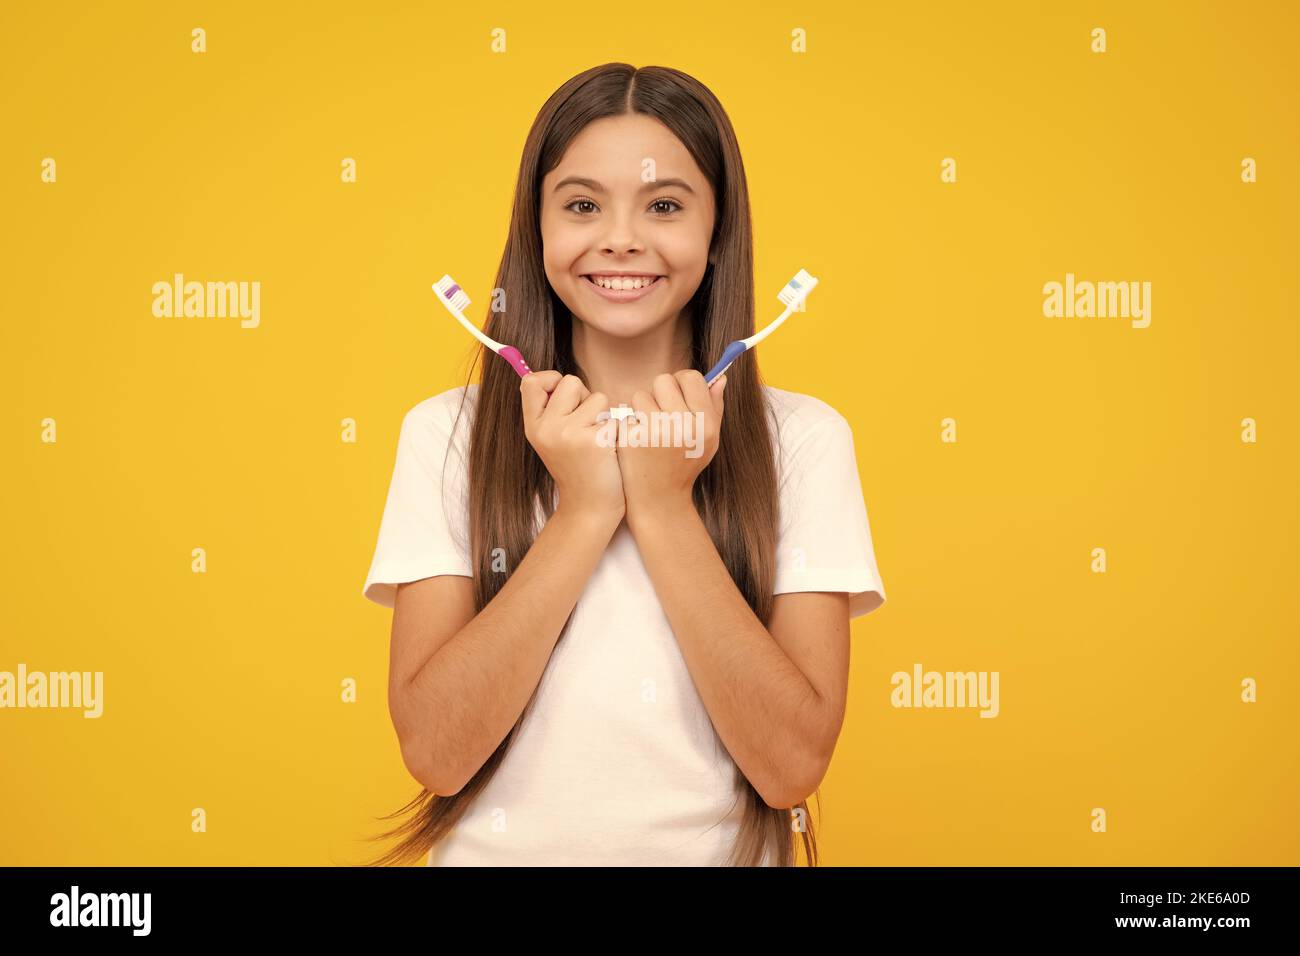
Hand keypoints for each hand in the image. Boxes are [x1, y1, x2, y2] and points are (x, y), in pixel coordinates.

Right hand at [520, 371, 624, 522]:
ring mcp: (569, 435)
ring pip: (598, 397)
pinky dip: (616, 431)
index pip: (531, 381)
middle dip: (585, 398)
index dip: (551, 380)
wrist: (590, 507)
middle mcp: (546, 429)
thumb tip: (554, 378)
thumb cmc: (577, 467)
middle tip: (586, 426)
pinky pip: (614, 416)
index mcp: (533, 426)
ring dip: (604, 415)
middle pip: (571, 382)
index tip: (563, 395)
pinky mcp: (595, 441)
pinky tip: (609, 451)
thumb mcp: (551, 440)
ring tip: (598, 440)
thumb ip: (550, 410)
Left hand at [616, 370, 726, 525]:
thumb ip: (716, 408)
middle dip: (659, 393)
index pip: (691, 378)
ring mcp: (657, 432)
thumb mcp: (709, 440)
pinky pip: (626, 413)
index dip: (680, 382)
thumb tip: (720, 378)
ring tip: (649, 430)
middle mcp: (684, 426)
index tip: (675, 393)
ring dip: (642, 408)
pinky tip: (637, 442)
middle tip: (660, 414)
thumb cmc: (684, 465)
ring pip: (641, 394)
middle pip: (663, 380)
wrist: (659, 498)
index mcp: (706, 424)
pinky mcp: (633, 438)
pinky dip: (629, 424)